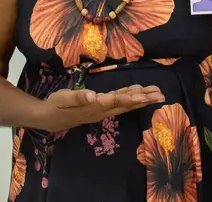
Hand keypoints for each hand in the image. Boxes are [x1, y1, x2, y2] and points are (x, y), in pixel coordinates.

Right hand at [36, 84, 164, 132]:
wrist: (50, 118)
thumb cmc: (56, 106)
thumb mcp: (63, 99)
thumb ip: (78, 97)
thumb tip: (92, 96)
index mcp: (95, 107)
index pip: (115, 102)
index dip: (130, 98)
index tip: (144, 96)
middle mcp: (102, 110)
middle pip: (127, 105)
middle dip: (144, 100)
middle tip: (161, 95)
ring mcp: (103, 110)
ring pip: (126, 104)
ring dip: (141, 99)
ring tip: (157, 94)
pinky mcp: (101, 107)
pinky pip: (120, 102)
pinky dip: (130, 97)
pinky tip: (138, 92)